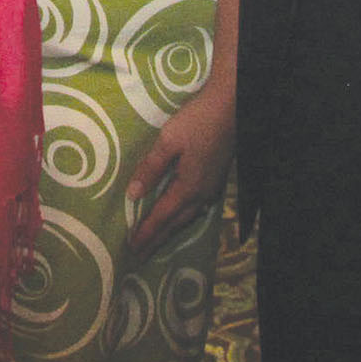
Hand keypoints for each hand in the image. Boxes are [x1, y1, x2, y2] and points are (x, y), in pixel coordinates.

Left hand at [125, 89, 233, 254]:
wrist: (228, 106)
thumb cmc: (196, 120)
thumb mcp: (167, 141)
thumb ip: (150, 168)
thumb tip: (132, 196)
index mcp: (188, 187)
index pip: (162, 217)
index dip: (146, 233)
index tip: (132, 249)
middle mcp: (202, 193)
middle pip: (176, 223)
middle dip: (157, 239)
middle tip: (140, 255)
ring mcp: (211, 187)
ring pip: (188, 216)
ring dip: (171, 229)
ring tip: (157, 241)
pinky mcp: (215, 178)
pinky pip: (197, 207)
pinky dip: (184, 216)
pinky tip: (181, 215)